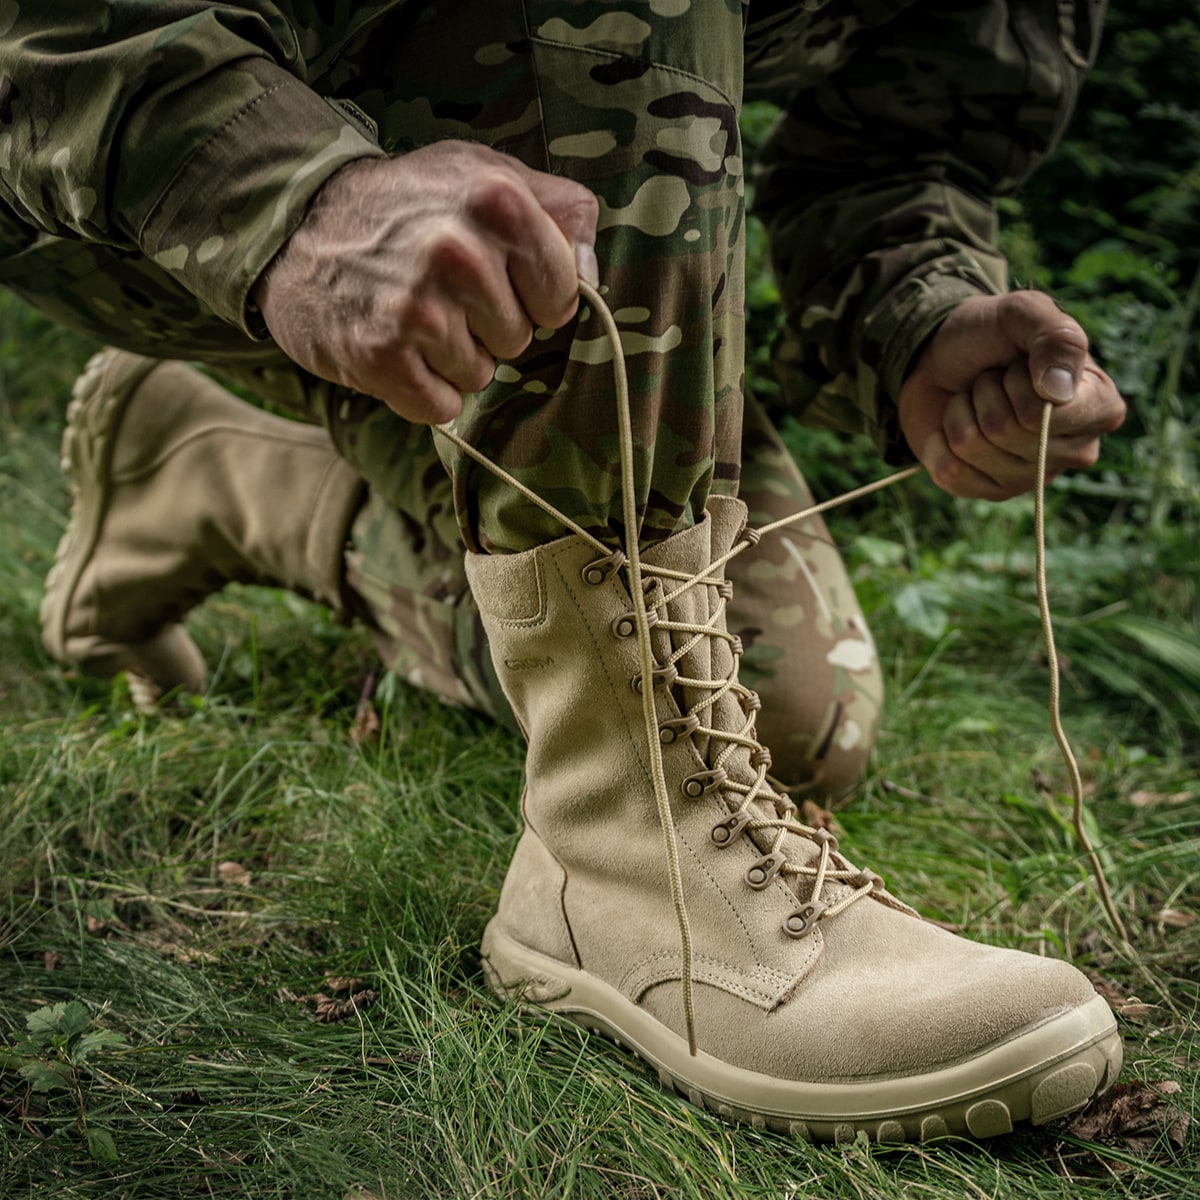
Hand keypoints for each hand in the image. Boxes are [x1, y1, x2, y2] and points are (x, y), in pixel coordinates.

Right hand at [253, 141, 599, 423]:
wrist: (297, 228)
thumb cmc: (407, 205)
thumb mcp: (484, 173)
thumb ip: (556, 210)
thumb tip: (592, 270)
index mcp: (496, 201)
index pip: (564, 294)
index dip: (535, 296)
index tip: (500, 279)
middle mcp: (458, 253)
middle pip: (520, 339)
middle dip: (489, 326)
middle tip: (442, 293)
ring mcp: (418, 309)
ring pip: (480, 375)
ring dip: (452, 358)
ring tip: (414, 315)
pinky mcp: (382, 358)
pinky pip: (440, 406)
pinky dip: (423, 391)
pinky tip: (398, 350)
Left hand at [897, 291, 1125, 498]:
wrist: (941, 357)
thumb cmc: (991, 335)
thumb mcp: (1023, 313)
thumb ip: (1054, 336)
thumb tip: (1057, 391)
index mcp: (1100, 407)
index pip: (1048, 412)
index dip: (1018, 381)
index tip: (1017, 363)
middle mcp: (1075, 450)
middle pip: (1008, 430)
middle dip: (986, 392)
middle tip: (992, 380)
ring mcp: (1032, 477)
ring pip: (975, 447)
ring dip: (962, 411)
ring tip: (976, 399)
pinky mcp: (989, 492)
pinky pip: (951, 472)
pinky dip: (939, 442)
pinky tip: (955, 427)